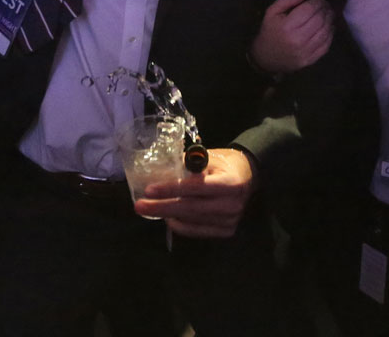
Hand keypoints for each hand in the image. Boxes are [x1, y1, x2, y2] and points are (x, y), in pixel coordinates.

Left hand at [135, 148, 255, 236]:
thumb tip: (160, 168)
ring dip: (168, 215)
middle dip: (161, 207)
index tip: (150, 190)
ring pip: (190, 221)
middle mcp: (231, 205)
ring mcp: (229, 221)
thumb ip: (189, 164)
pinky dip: (179, 224)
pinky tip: (169, 216)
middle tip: (140, 206)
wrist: (249, 177)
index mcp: (229, 183)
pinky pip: (196, 231)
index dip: (171, 189)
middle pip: (189, 208)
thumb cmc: (225, 164)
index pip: (195, 188)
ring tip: (151, 207)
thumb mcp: (210, 157)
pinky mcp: (226, 231)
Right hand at [251, 0, 333, 71]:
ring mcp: (304, 52)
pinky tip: (330, 28)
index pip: (309, 9)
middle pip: (319, 20)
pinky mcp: (309, 60)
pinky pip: (325, 46)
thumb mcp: (271, 12)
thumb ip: (286, 0)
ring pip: (324, 32)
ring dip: (330, 21)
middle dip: (326, 10)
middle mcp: (297, 39)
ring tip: (330, 15)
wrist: (265, 58)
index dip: (318, 2)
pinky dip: (330, 35)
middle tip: (327, 6)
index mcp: (287, 26)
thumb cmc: (269, 32)